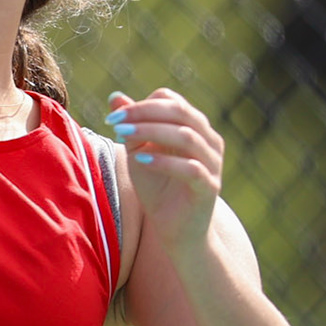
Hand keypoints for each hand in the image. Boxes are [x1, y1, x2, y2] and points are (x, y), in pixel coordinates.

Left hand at [105, 88, 224, 254]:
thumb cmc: (157, 187)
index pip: (171, 100)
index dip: (141, 105)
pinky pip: (191, 168)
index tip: (113, 116)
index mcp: (194, 127)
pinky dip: (164, 161)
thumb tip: (114, 96)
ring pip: (187, 136)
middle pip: (180, 112)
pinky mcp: (209, 187)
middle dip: (144, 113)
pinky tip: (140, 160)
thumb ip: (132, 126)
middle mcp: (208, 141)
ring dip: (151, 132)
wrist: (174, 229)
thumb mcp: (139, 152)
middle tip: (115, 122)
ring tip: (123, 136)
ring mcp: (212, 164)